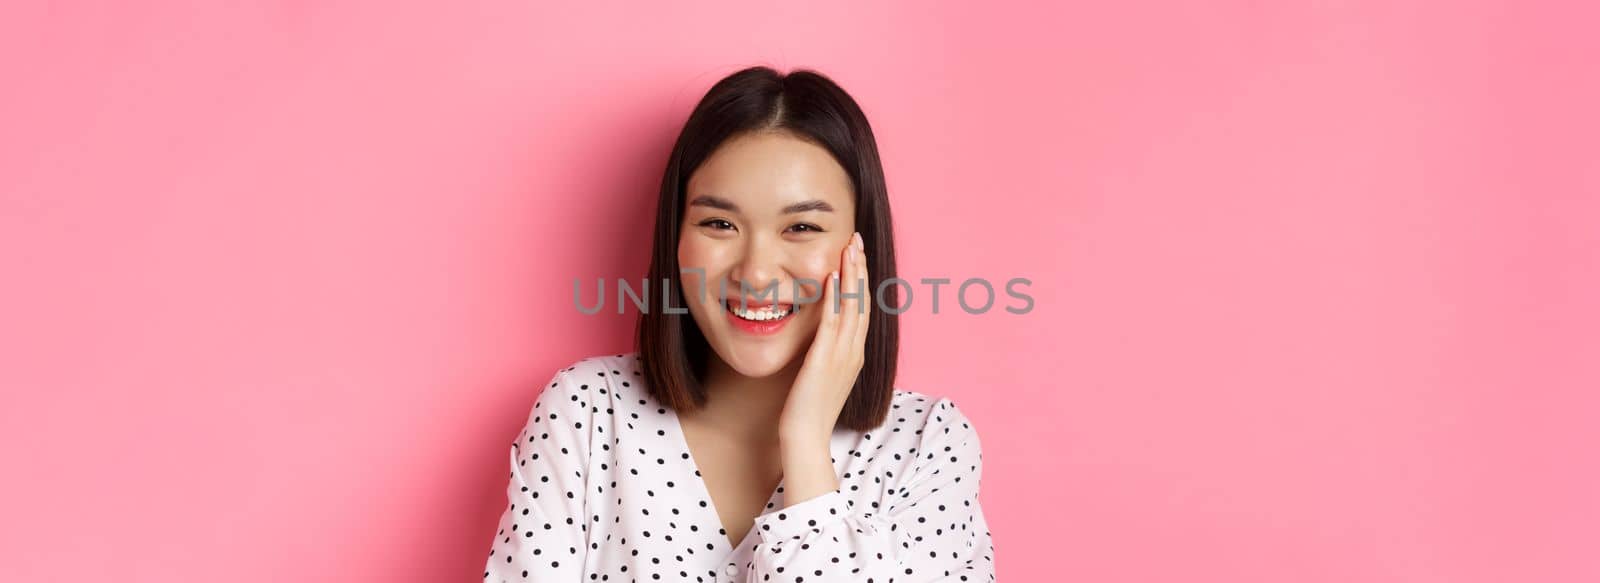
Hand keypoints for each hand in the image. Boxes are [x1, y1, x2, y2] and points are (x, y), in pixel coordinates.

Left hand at [778, 231, 870, 442]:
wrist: (806, 438)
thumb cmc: (809, 411)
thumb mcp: (823, 377)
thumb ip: (826, 355)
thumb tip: (821, 338)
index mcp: (854, 355)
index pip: (862, 309)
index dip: (861, 280)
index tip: (857, 255)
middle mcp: (853, 352)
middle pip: (862, 301)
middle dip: (860, 268)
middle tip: (857, 239)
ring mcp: (842, 356)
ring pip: (852, 306)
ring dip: (851, 274)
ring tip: (849, 247)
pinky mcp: (824, 360)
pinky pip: (832, 322)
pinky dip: (833, 297)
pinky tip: (831, 276)